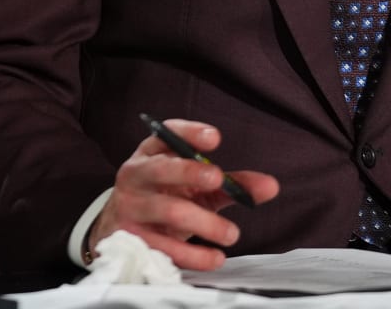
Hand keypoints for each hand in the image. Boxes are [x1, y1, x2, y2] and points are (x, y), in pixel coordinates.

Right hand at [85, 119, 279, 270]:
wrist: (119, 225)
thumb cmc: (165, 195)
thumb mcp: (196, 185)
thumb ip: (233, 183)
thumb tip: (270, 186)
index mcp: (152, 152)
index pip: (167, 134)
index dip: (189, 133)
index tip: (215, 138)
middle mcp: (137, 174)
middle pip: (162, 169)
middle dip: (190, 172)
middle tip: (219, 179)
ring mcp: (131, 207)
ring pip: (168, 211)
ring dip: (204, 222)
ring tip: (231, 233)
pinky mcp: (132, 239)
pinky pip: (164, 247)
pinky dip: (193, 255)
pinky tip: (214, 257)